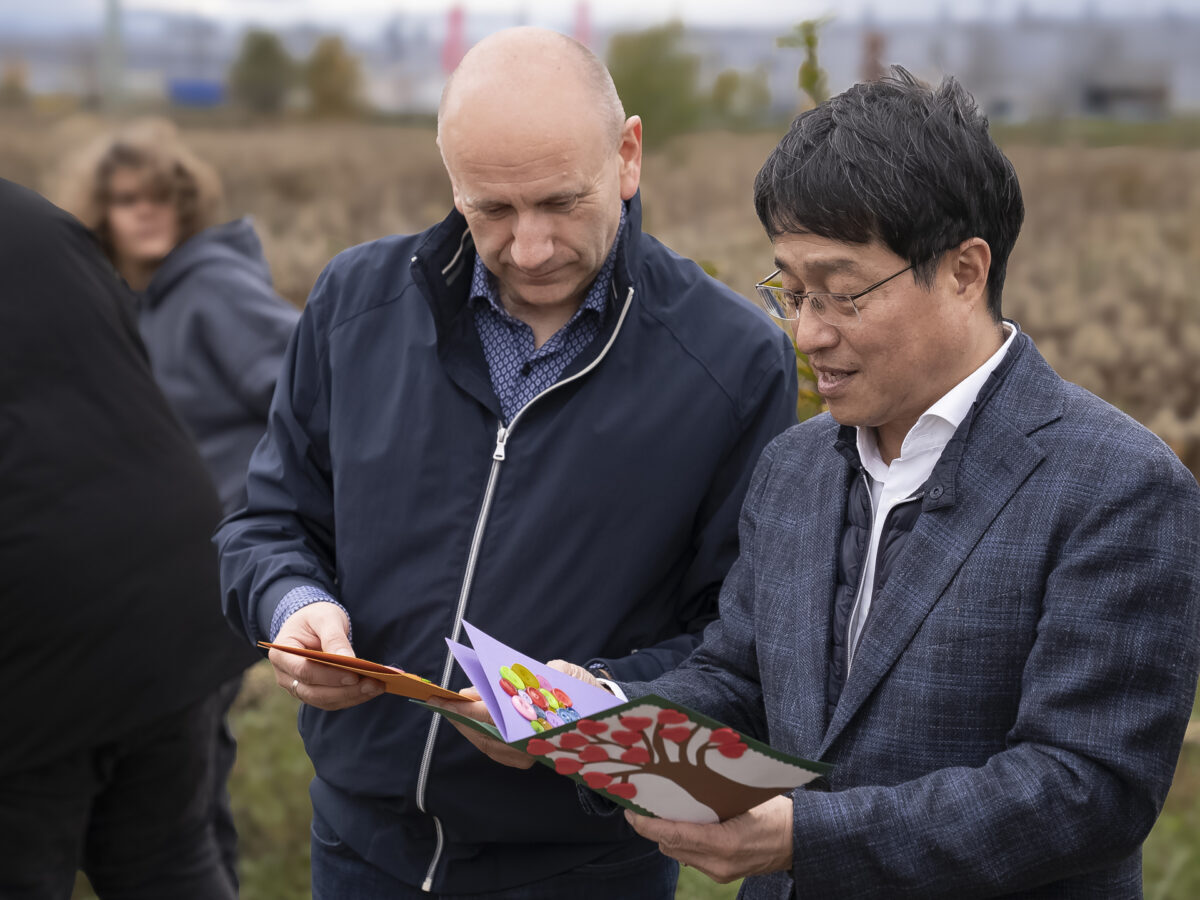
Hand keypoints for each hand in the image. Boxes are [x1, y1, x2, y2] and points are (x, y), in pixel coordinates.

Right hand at [267, 601, 383, 709]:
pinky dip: (351, 697)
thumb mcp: (325, 618)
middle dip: (346, 691)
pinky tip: (371, 690)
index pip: (304, 671)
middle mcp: (285, 676)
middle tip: (374, 684)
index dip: (329, 676)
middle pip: (314, 692)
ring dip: (352, 697)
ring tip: (377, 686)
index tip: (354, 676)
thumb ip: (334, 638)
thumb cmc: (316, 616)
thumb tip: (349, 660)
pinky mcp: (312, 692)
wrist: (311, 622)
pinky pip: (331, 700)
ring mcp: (297, 687)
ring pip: (324, 700)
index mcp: (281, 654)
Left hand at [432, 659, 602, 768]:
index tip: (447, 697)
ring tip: (451, 708)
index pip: (497, 716)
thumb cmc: (581, 688)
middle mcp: (535, 744)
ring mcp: (531, 756)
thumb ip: (521, 680)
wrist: (608, 709)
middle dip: (461, 718)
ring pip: (489, 746)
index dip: (469, 707)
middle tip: (440, 701)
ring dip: (467, 728)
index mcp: (544, 721)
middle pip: (487, 735)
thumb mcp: (560, 672)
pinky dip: (480, 736)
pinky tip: (470, 722)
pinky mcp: (529, 760)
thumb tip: (477, 691)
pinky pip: (498, 752)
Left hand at [624, 794, 793, 883]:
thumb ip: (712, 799)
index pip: (673, 835)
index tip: (630, 811)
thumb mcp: (745, 798)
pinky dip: (682, 841)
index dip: (647, 825)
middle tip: (642, 804)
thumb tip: (680, 784)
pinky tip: (684, 823)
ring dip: (666, 835)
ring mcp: (720, 873)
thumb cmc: (777, 813)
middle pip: (669, 847)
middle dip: (652, 828)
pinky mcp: (722, 875)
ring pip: (678, 854)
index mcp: (725, 843)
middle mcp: (719, 864)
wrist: (801, 840)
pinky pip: (691, 858)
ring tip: (661, 811)